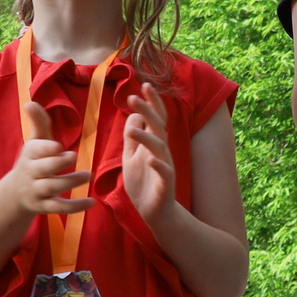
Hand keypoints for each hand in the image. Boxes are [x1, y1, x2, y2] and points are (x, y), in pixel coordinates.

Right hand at [1, 101, 87, 218]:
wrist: (16, 193)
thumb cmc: (33, 161)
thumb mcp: (35, 142)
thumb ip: (39, 123)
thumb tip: (29, 102)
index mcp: (30, 154)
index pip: (35, 150)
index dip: (46, 149)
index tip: (58, 146)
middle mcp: (31, 173)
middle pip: (43, 169)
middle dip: (57, 163)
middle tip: (74, 156)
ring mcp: (36, 191)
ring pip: (52, 188)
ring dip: (70, 182)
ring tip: (88, 175)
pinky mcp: (44, 207)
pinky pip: (59, 208)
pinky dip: (75, 206)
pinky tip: (92, 202)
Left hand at [120, 88, 178, 223]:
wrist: (154, 212)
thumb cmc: (143, 183)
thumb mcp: (131, 157)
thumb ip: (132, 138)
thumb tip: (132, 115)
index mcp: (153, 144)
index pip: (155, 118)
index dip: (151, 102)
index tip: (144, 85)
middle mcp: (161, 151)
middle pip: (157, 126)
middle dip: (148, 111)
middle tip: (134, 97)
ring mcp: (165, 167)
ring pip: (159, 147)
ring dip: (146, 137)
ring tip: (131, 129)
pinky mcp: (165, 184)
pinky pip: (165, 172)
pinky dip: (159, 165)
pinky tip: (151, 159)